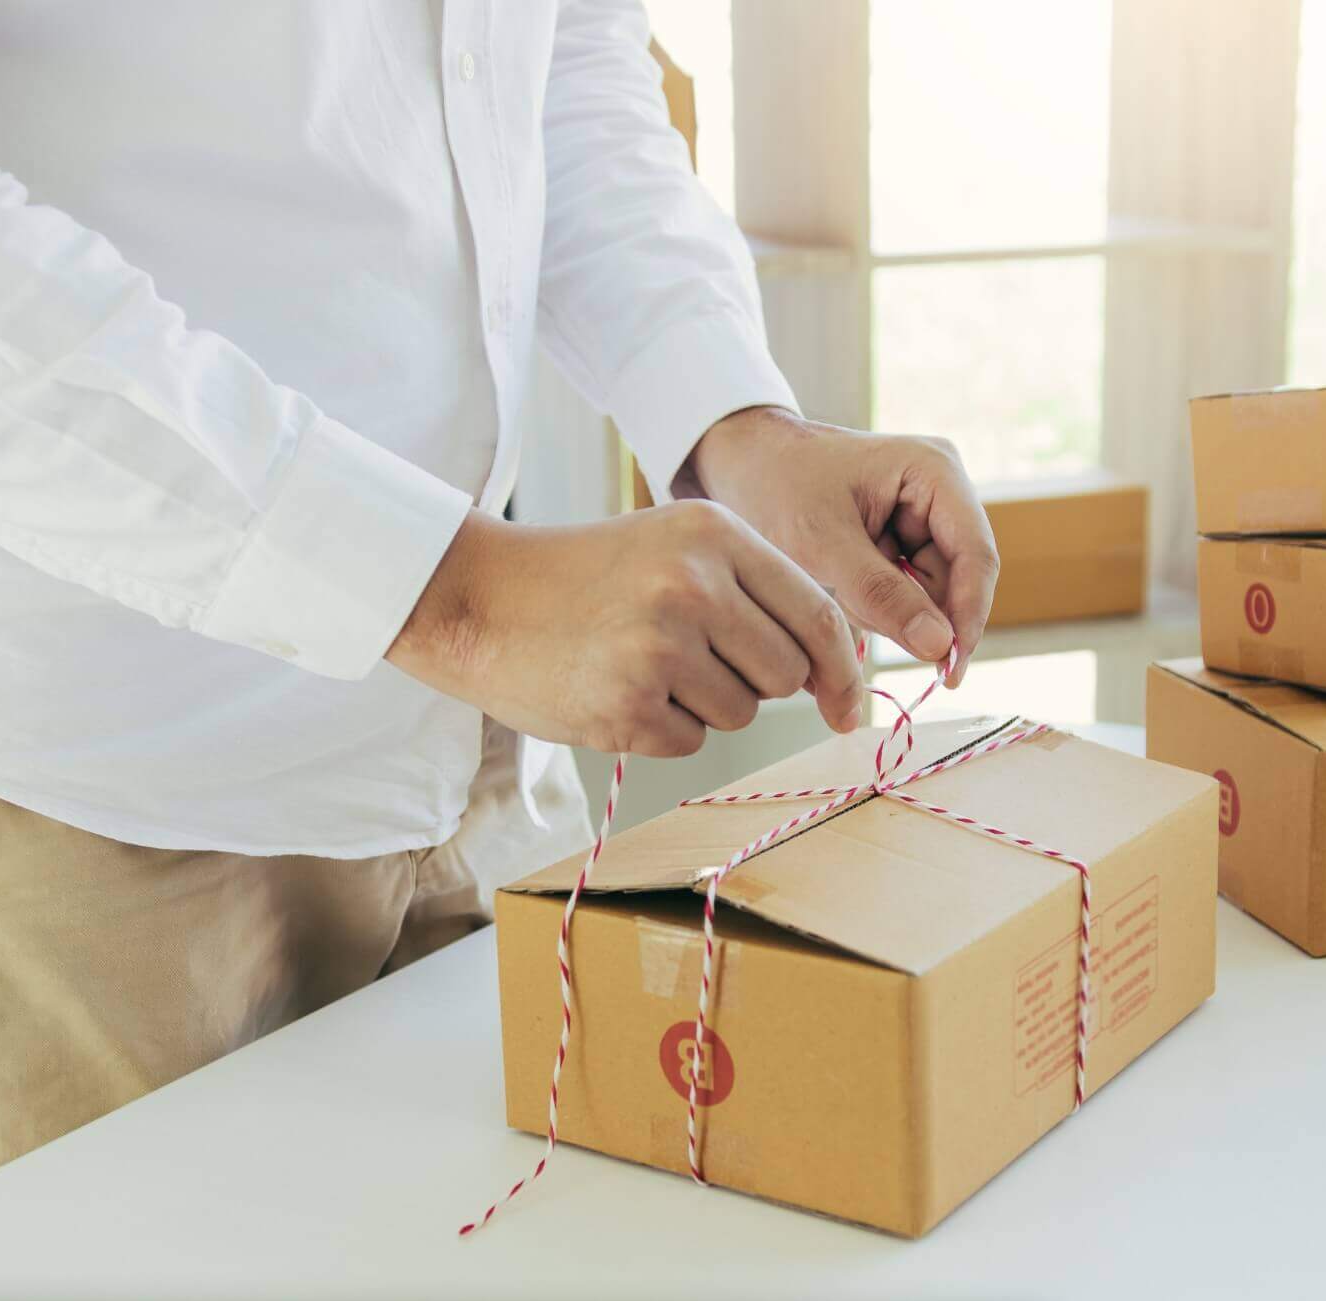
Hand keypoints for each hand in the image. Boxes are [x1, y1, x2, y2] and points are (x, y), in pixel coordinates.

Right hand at [389, 503, 865, 756]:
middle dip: (755, 681)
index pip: (819, 615)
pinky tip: (616, 687)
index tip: (847, 706)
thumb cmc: (587, 576)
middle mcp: (693, 585)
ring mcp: (659, 648)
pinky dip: (662, 728)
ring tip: (643, 663)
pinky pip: (691, 741)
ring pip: (741, 713)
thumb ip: (755, 590)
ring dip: (704, 705)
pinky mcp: (627, 708)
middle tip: (692, 657)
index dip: (843, 671)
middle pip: (786, 673)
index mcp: (714, 534)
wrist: (478, 598)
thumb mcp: (674, 547)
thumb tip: (836, 668)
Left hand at [678, 407, 999, 685]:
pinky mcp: (900, 540)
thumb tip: (941, 647)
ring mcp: (921, 517)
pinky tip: (839, 591)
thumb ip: (882, 596)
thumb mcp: (822, 544)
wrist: (739, 462)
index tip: (950, 672)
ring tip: (836, 590)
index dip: (969, 617)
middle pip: (955, 578)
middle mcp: (939, 491)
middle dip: (913, 614)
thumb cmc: (774, 483)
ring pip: (927, 593)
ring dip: (886, 611)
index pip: (976, 555)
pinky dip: (872, 606)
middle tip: (860, 623)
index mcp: (934, 472)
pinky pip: (903, 592)